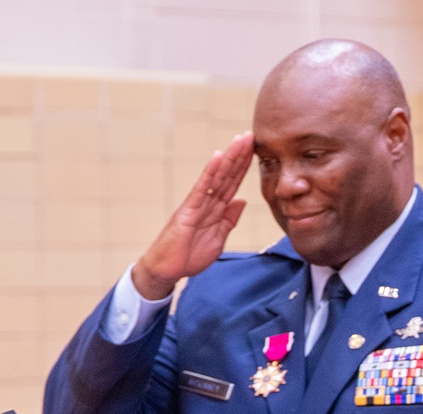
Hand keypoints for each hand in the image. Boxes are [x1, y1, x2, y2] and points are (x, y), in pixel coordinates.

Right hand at [131, 131, 253, 299]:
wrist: (167, 270)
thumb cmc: (188, 256)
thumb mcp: (218, 239)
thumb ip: (229, 220)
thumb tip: (242, 200)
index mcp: (216, 210)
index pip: (232, 184)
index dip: (243, 167)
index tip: (255, 149)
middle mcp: (207, 203)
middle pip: (226, 175)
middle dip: (239, 156)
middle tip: (250, 135)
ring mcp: (197, 205)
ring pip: (216, 178)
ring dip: (229, 158)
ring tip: (240, 140)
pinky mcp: (188, 211)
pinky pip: (201, 189)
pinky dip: (209, 173)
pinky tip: (218, 158)